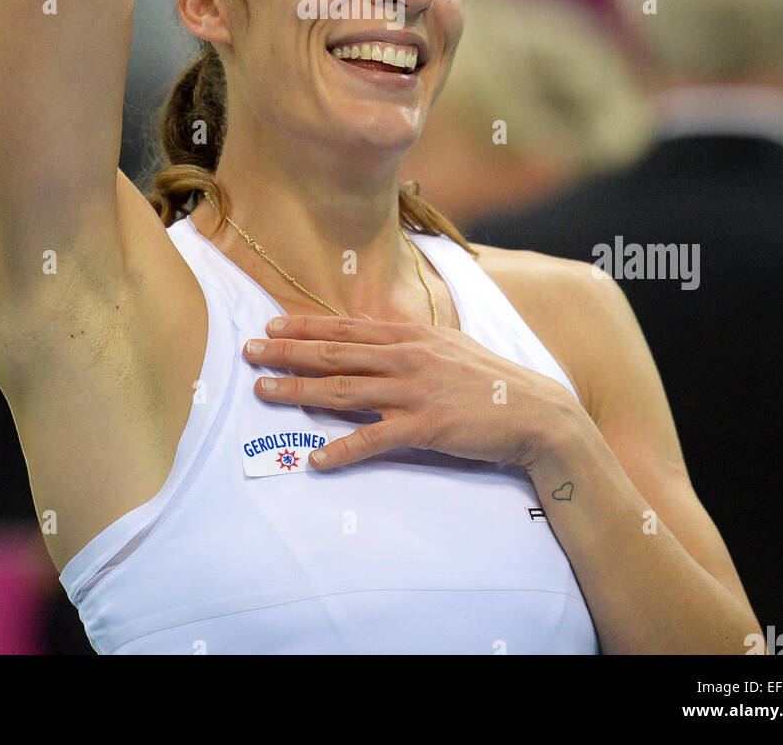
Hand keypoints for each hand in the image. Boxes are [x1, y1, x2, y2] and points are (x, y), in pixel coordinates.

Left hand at [243, 313, 582, 470]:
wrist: (533, 410)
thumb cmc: (489, 379)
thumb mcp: (449, 345)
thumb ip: (412, 341)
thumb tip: (380, 336)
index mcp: (411, 335)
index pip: (347, 327)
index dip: (306, 326)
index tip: (271, 324)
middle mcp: (407, 357)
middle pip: (336, 352)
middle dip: (288, 352)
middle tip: (249, 351)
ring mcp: (415, 392)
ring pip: (344, 390)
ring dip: (299, 391)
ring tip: (263, 392)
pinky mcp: (425, 427)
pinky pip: (375, 440)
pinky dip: (343, 450)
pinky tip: (317, 459)